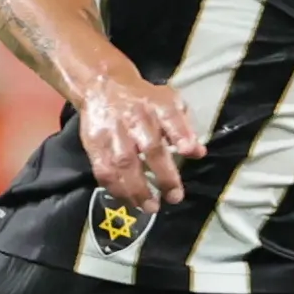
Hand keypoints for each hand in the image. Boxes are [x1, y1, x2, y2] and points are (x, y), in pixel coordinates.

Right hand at [75, 63, 203, 208]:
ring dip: (137, 190)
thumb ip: (185, 128)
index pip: (171, 118)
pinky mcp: (95, 144)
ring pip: (124, 164)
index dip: (181, 134)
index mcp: (157, 105)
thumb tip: (198, 152)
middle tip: (174, 197)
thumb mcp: (169, 103)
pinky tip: (127, 199)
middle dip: (164, 176)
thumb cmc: (143, 100)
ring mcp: (113, 132)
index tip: (189, 151)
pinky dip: (115, 188)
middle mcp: (136, 118)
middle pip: (150, 147)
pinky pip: (104, 170)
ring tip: (150, 207)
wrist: (103, 86)